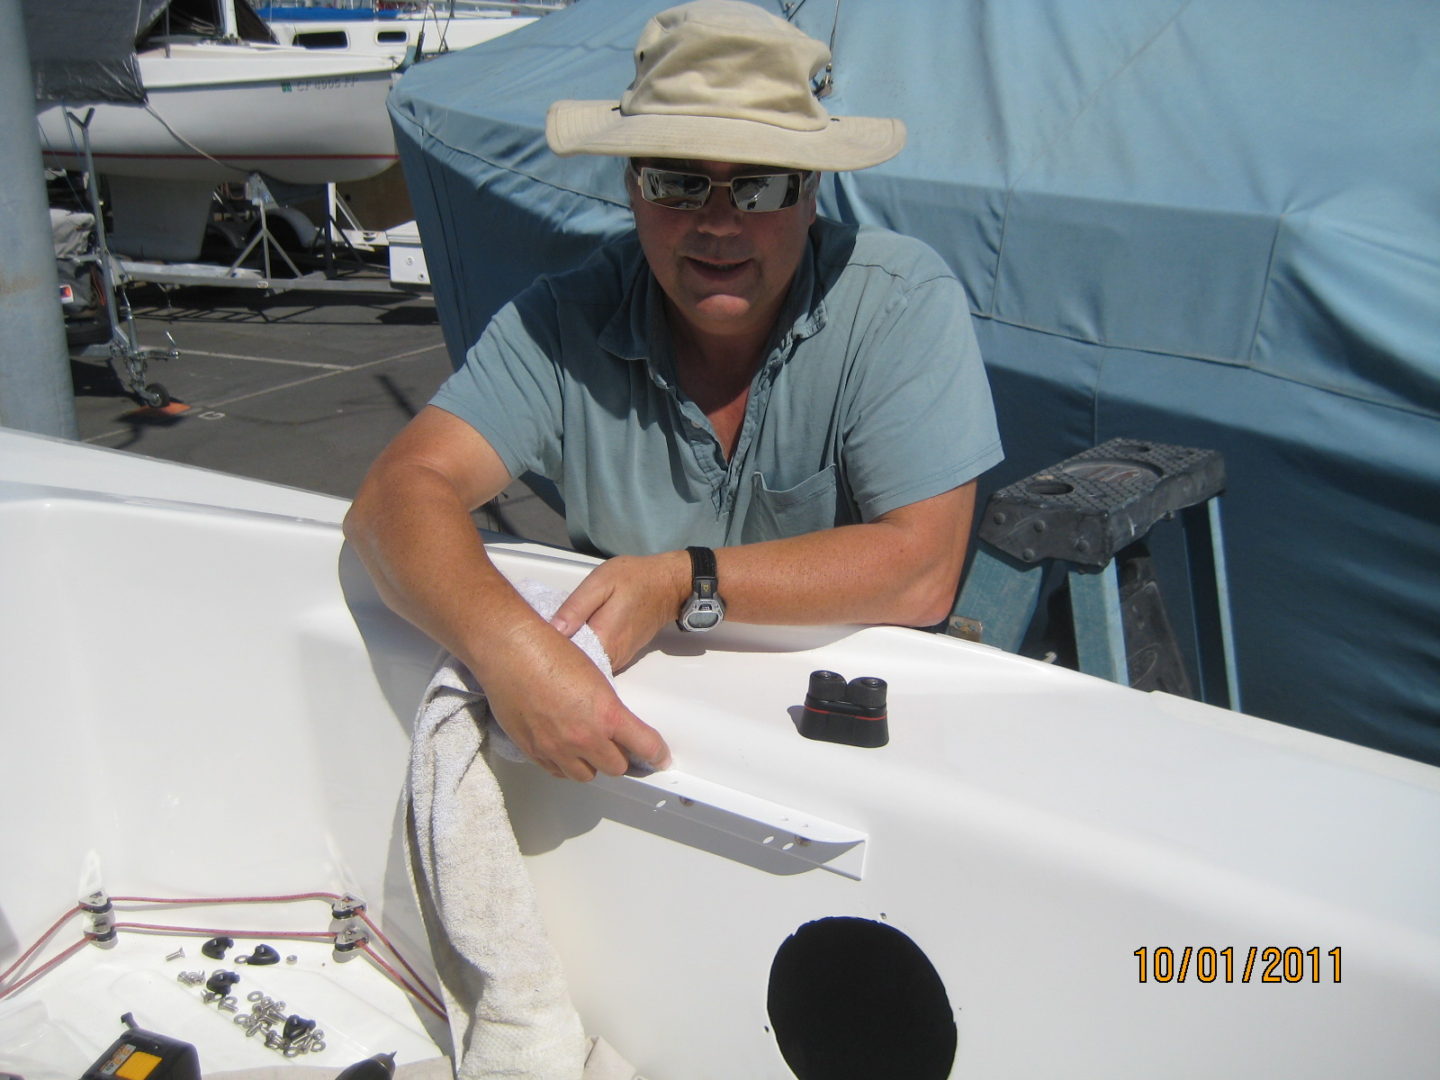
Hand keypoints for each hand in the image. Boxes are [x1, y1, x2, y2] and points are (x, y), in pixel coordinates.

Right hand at [481, 625, 670, 781]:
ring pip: (586, 775)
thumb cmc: (551, 653)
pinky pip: (557, 772)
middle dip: (620, 757)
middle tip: (616, 745)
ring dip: (592, 764)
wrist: (510, 652)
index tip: (660, 757)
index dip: (656, 754)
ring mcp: (557, 748)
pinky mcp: (534, 751)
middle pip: (616, 767)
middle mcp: (584, 737)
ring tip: (587, 746)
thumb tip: (614, 727)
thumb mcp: (596, 677)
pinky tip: (564, 748)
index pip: (644, 745)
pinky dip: (565, 764)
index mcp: (607, 715)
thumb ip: (608, 709)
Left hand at [549, 552, 689, 670]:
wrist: (669, 585)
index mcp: (603, 638)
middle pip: (577, 666)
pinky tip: (576, 640)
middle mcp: (612, 657)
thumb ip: (576, 608)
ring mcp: (619, 660)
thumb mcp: (600, 583)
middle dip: (558, 657)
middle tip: (540, 639)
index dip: (548, 651)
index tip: (534, 639)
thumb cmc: (635, 579)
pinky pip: (597, 662)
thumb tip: (553, 630)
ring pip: (587, 666)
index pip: (567, 657)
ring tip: (557, 639)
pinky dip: (585, 655)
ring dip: (572, 657)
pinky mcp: (623, 657)